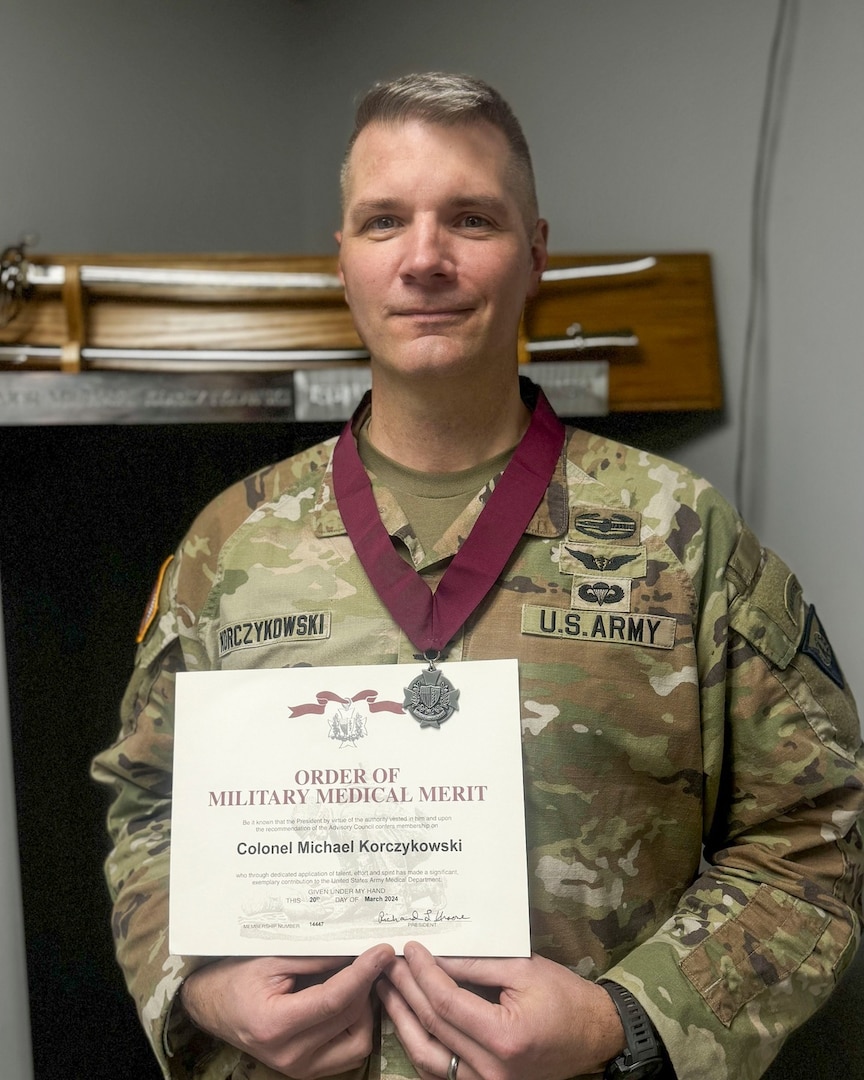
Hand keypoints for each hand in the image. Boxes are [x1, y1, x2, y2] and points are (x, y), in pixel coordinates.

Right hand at [180, 945, 394, 1077]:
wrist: (213, 1006)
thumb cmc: (237, 978)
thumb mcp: (274, 959)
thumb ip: (317, 958)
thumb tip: (358, 950)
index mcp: (275, 1024)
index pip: (333, 1000)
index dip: (363, 973)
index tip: (382, 951)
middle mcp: (290, 1055)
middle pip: (349, 1018)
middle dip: (366, 984)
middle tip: (369, 957)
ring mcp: (299, 1069)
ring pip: (358, 1041)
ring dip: (365, 1008)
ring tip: (357, 980)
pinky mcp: (308, 1071)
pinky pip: (349, 1052)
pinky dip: (358, 1026)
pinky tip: (350, 1001)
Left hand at [378, 942, 623, 1079]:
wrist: (595, 1034)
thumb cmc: (565, 997)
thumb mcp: (523, 970)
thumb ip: (476, 964)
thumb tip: (435, 955)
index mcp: (505, 1038)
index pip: (447, 1003)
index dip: (423, 974)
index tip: (410, 949)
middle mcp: (492, 1071)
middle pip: (433, 1027)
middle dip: (406, 991)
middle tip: (387, 964)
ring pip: (427, 1057)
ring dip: (402, 1021)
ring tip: (385, 990)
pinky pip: (441, 1071)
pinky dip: (419, 1044)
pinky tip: (405, 1019)